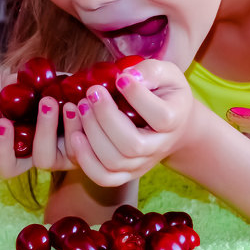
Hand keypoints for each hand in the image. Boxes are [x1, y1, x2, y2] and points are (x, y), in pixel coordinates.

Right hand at [0, 76, 82, 179]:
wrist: (90, 97)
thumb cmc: (58, 91)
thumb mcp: (37, 84)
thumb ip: (20, 84)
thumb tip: (10, 82)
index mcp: (12, 137)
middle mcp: (29, 155)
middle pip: (4, 167)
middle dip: (0, 146)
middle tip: (4, 122)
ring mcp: (53, 161)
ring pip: (43, 159)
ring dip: (43, 129)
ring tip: (48, 101)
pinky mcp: (77, 159)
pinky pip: (73, 150)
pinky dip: (72, 126)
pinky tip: (76, 105)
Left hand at [66, 59, 197, 185]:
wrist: (173, 125)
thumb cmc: (165, 94)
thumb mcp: (167, 75)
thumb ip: (151, 71)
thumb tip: (128, 75)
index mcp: (174, 120)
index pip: (160, 116)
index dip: (138, 96)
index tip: (120, 77)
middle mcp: (159, 147)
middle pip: (132, 144)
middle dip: (106, 117)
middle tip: (92, 92)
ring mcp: (141, 164)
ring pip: (114, 161)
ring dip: (91, 134)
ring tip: (80, 107)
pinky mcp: (125, 173)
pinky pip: (103, 177)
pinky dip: (86, 160)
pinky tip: (75, 135)